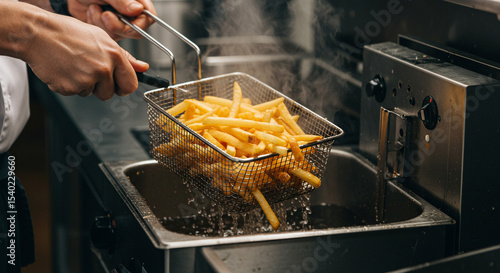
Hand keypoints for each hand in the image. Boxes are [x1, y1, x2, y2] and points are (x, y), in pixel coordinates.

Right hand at [25, 13, 148, 99]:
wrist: (37, 33)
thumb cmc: (68, 33)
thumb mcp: (101, 38)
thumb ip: (124, 57)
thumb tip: (142, 68)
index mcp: (114, 55)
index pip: (130, 84)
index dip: (124, 87)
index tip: (118, 87)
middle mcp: (103, 68)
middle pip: (109, 94)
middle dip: (101, 87)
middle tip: (88, 71)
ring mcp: (87, 80)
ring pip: (91, 94)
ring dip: (83, 85)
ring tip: (74, 65)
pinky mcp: (70, 88)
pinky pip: (75, 93)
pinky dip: (69, 85)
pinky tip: (64, 69)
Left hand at [67, 0, 155, 39]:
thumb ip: (122, 0)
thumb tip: (138, 9)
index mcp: (137, 2)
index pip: (148, 19)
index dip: (137, 25)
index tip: (121, 21)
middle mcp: (131, 13)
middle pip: (134, 32)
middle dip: (116, 26)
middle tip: (105, 14)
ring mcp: (120, 22)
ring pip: (118, 36)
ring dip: (102, 24)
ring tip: (94, 8)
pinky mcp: (108, 29)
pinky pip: (106, 37)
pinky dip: (96, 26)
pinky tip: (92, 13)